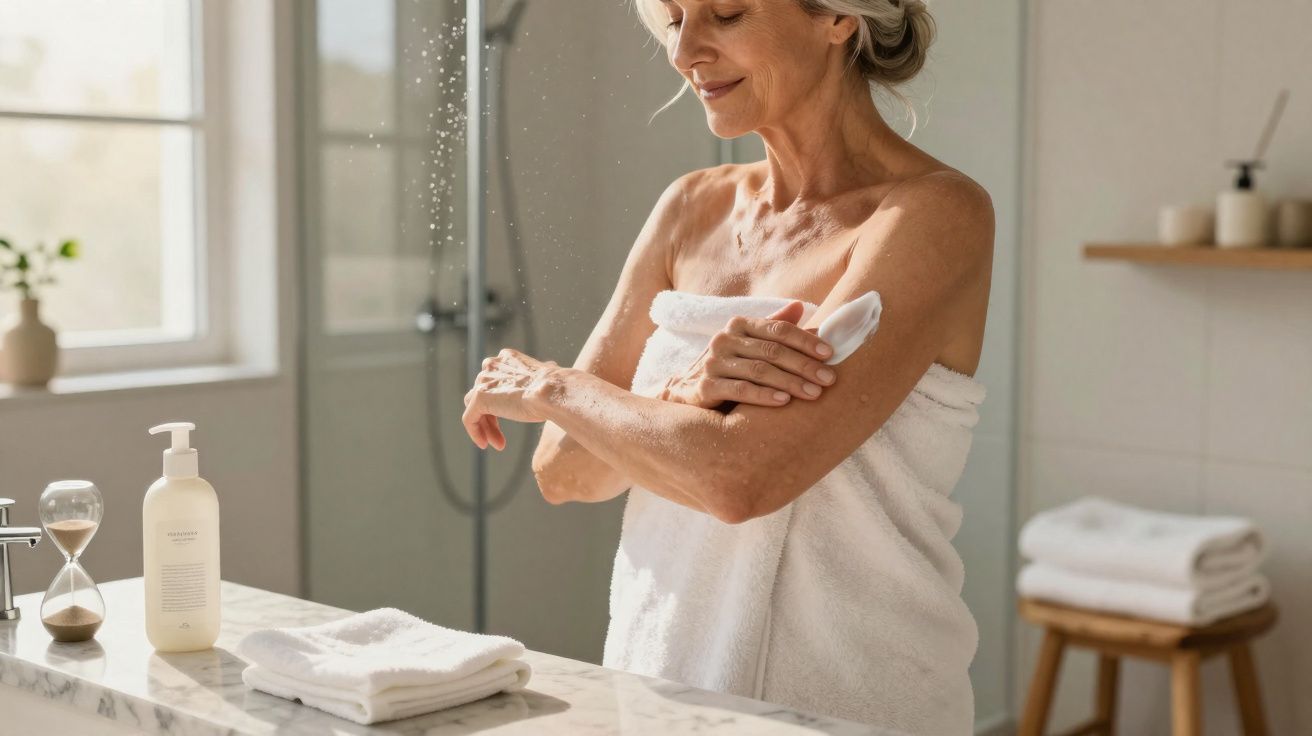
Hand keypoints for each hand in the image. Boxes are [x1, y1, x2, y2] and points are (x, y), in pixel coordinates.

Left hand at [462, 348, 559, 450]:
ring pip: (476, 408)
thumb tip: (554, 369)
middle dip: (493, 419)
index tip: (514, 417)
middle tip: (503, 439)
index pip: (495, 381)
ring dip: (486, 427)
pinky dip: (475, 432)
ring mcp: (484, 380)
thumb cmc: (556, 388)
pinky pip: (469, 418)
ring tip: (498, 444)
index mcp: (507, 358)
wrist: (552, 392)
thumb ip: (541, 376)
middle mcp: (492, 365)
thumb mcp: (550, 376)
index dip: (502, 402)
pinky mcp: (478, 397)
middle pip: (485, 396)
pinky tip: (485, 444)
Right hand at [658, 300, 836, 409]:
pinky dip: (764, 395)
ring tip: (814, 393)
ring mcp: (713, 363)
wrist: (686, 391)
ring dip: (790, 382)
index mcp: (739, 325)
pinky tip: (785, 402)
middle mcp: (724, 339)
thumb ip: (773, 327)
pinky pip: (740, 390)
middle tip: (830, 379)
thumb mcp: (750, 344)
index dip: (806, 340)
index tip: (830, 354)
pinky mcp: (704, 386)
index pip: (778, 329)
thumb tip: (800, 306)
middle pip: (772, 350)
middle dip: (804, 365)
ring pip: (759, 371)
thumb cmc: (729, 366)